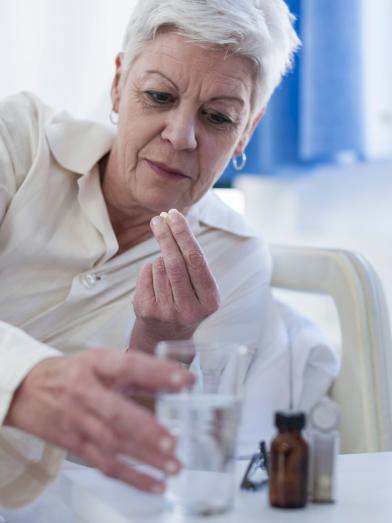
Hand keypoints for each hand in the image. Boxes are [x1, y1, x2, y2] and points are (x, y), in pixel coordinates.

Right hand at [5, 349, 193, 493]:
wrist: (26, 389)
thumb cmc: (71, 373)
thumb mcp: (101, 361)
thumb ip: (137, 371)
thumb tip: (174, 381)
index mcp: (96, 365)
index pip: (129, 366)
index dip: (157, 372)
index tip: (185, 380)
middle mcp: (86, 393)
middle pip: (116, 413)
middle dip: (145, 429)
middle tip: (172, 441)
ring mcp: (79, 421)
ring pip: (112, 443)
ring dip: (143, 457)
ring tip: (172, 467)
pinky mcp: (75, 444)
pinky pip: (104, 463)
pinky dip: (130, 477)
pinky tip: (154, 485)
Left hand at [130, 209, 219, 352]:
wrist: (166, 334)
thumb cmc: (186, 300)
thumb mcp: (200, 287)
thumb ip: (193, 261)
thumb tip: (174, 221)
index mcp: (209, 300)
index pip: (196, 260)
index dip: (184, 234)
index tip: (174, 215)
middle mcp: (189, 309)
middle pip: (175, 261)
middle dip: (166, 236)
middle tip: (159, 218)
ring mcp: (167, 312)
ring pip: (159, 266)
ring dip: (160, 258)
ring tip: (166, 272)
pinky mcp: (147, 311)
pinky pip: (146, 274)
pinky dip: (149, 269)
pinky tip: (155, 281)